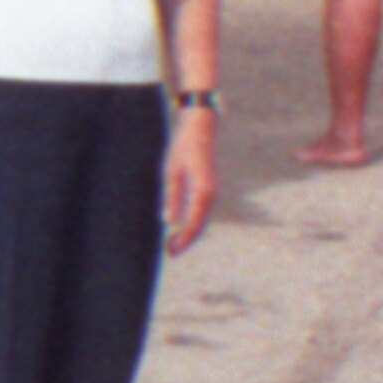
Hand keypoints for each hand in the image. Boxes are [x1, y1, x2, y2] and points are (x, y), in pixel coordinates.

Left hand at [158, 112, 218, 253]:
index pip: (194, 223)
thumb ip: (172, 196)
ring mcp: (212, 191)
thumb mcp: (172, 171)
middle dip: (185, 241)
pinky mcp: (209, 189)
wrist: (201, 128)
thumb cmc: (183, 147)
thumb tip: (169, 221)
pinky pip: (202, 212)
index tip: (171, 251)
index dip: (183, 239)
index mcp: (203, 189)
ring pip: (202, 220)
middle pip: (200, 225)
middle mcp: (211, 193)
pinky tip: (182, 230)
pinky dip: (193, 224)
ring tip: (173, 245)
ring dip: (189, 234)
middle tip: (169, 253)